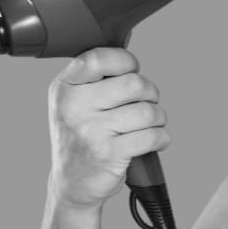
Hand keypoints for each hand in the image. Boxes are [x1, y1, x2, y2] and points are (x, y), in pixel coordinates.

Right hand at [47, 47, 170, 208]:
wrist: (73, 184)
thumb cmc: (82, 137)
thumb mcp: (75, 102)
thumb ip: (96, 77)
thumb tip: (128, 45)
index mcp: (65, 88)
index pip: (100, 58)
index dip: (126, 62)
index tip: (130, 71)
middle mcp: (73, 108)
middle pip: (135, 84)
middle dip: (150, 94)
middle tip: (144, 104)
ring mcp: (90, 131)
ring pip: (148, 111)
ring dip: (158, 119)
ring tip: (149, 126)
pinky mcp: (109, 154)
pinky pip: (153, 136)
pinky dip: (162, 138)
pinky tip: (154, 141)